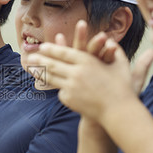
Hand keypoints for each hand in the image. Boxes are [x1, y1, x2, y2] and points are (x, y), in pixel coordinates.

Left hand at [26, 20, 152, 118]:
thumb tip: (110, 40)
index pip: (65, 53)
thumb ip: (115, 51)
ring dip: (39, 71)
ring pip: (51, 77)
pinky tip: (50, 86)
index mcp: (87, 62)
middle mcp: (76, 73)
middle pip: (53, 64)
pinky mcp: (69, 99)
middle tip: (30, 56)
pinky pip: (61, 91)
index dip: (52, 49)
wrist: (118, 111)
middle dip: (40, 59)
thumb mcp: (121, 65)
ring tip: (30, 68)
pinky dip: (59, 88)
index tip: (43, 46)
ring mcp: (71, 87)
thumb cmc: (123, 88)